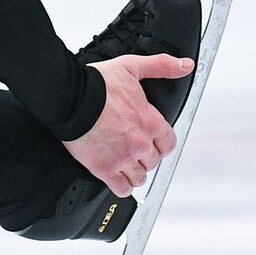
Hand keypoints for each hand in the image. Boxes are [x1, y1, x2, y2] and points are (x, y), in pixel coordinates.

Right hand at [61, 54, 192, 196]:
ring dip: (134, 173)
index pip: (168, 144)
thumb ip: (161, 66)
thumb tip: (185, 65)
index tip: (152, 142)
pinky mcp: (104, 169)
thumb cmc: (96, 85)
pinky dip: (122, 187)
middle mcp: (140, 143)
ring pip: (139, 177)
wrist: (71, 100)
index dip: (160, 144)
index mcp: (150, 121)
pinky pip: (121, 188)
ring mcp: (123, 158)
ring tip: (126, 167)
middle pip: (153, 162)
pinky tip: (117, 180)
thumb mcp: (132, 67)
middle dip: (145, 157)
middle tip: (133, 151)